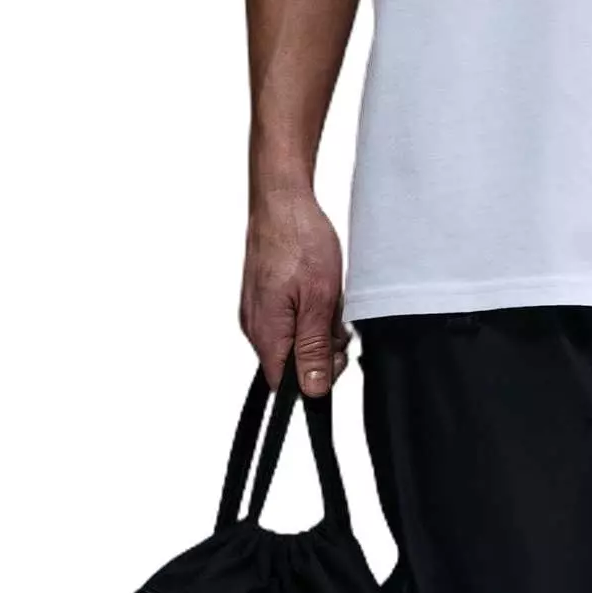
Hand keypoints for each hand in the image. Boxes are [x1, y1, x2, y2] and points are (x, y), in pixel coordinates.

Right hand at [241, 184, 350, 393]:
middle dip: (321, 346)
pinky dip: (308, 310)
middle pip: (292, 363)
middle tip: (335, 317)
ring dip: (317, 326)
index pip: (286, 383)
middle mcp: (256, 327)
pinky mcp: (264, 299)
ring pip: (294, 340)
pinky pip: (289, 320)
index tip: (335, 351)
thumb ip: (314, 349)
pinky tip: (316, 290)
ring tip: (326, 296)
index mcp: (267, 333)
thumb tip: (313, 390)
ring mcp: (258, 312)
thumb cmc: (298, 241)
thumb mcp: (319, 300)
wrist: (282, 202)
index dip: (316, 377)